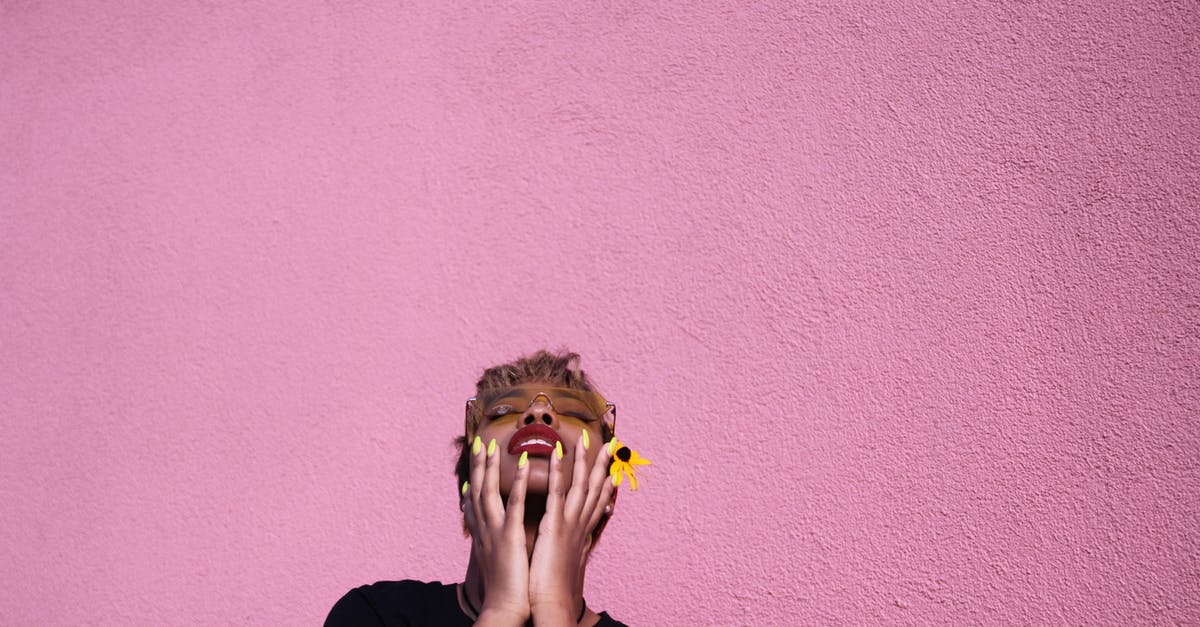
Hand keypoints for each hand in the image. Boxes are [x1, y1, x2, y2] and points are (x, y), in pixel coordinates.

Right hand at [464, 437, 531, 623]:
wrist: (504, 609)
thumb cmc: (506, 589)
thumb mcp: (498, 562)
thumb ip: (497, 546)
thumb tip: (498, 538)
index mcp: (482, 535)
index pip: (474, 502)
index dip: (472, 481)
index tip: (474, 464)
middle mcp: (484, 530)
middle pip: (477, 491)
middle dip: (478, 466)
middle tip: (479, 443)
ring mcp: (495, 531)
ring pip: (489, 492)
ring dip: (490, 467)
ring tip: (493, 445)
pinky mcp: (510, 536)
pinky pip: (515, 504)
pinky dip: (518, 483)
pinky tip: (523, 464)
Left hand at [528, 436, 614, 623]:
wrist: (553, 605)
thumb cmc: (555, 589)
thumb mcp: (568, 564)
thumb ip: (574, 548)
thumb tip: (579, 544)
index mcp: (582, 533)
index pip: (597, 502)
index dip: (607, 483)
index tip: (613, 467)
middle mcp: (580, 524)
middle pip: (595, 488)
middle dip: (603, 464)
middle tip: (611, 443)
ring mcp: (569, 523)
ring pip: (580, 485)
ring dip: (584, 460)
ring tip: (587, 438)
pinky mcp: (554, 525)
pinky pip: (557, 492)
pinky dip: (559, 471)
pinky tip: (559, 453)